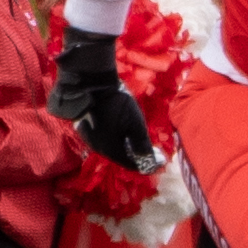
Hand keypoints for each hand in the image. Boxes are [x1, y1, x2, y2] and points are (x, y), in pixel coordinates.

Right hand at [50, 29, 151, 168]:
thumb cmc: (116, 103)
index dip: (147, 163)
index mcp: (110, 150)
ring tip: (140, 142)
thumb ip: (143, 145)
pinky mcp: (86, 127)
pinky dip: (117, 139)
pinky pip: (104, 139)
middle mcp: (98, 148)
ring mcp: (90, 138)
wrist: (90, 82)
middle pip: (121, 157)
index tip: (161, 159)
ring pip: (112, 148)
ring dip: (127, 147)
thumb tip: (153, 165)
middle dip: (138, 156)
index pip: (132, 164)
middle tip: (153, 151)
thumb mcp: (135, 124)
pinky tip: (123, 133)